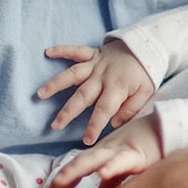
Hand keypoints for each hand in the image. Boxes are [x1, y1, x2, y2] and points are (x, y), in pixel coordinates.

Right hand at [37, 39, 155, 145]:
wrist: (148, 47)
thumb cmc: (145, 74)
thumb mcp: (145, 93)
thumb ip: (130, 109)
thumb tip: (114, 123)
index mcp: (117, 88)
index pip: (104, 110)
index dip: (95, 126)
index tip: (87, 140)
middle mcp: (103, 76)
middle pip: (83, 96)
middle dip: (68, 112)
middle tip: (55, 125)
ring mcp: (96, 64)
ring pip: (73, 74)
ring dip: (56, 84)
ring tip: (40, 94)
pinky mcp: (93, 54)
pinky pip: (76, 51)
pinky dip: (62, 50)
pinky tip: (47, 52)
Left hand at [44, 113, 162, 187]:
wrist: (170, 128)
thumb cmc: (149, 146)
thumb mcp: (127, 163)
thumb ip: (114, 177)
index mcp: (105, 154)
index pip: (80, 166)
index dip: (65, 179)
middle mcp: (108, 151)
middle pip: (81, 162)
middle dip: (63, 177)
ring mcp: (121, 151)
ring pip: (94, 160)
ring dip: (76, 169)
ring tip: (61, 180)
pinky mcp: (137, 155)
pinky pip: (123, 161)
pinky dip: (111, 166)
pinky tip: (101, 173)